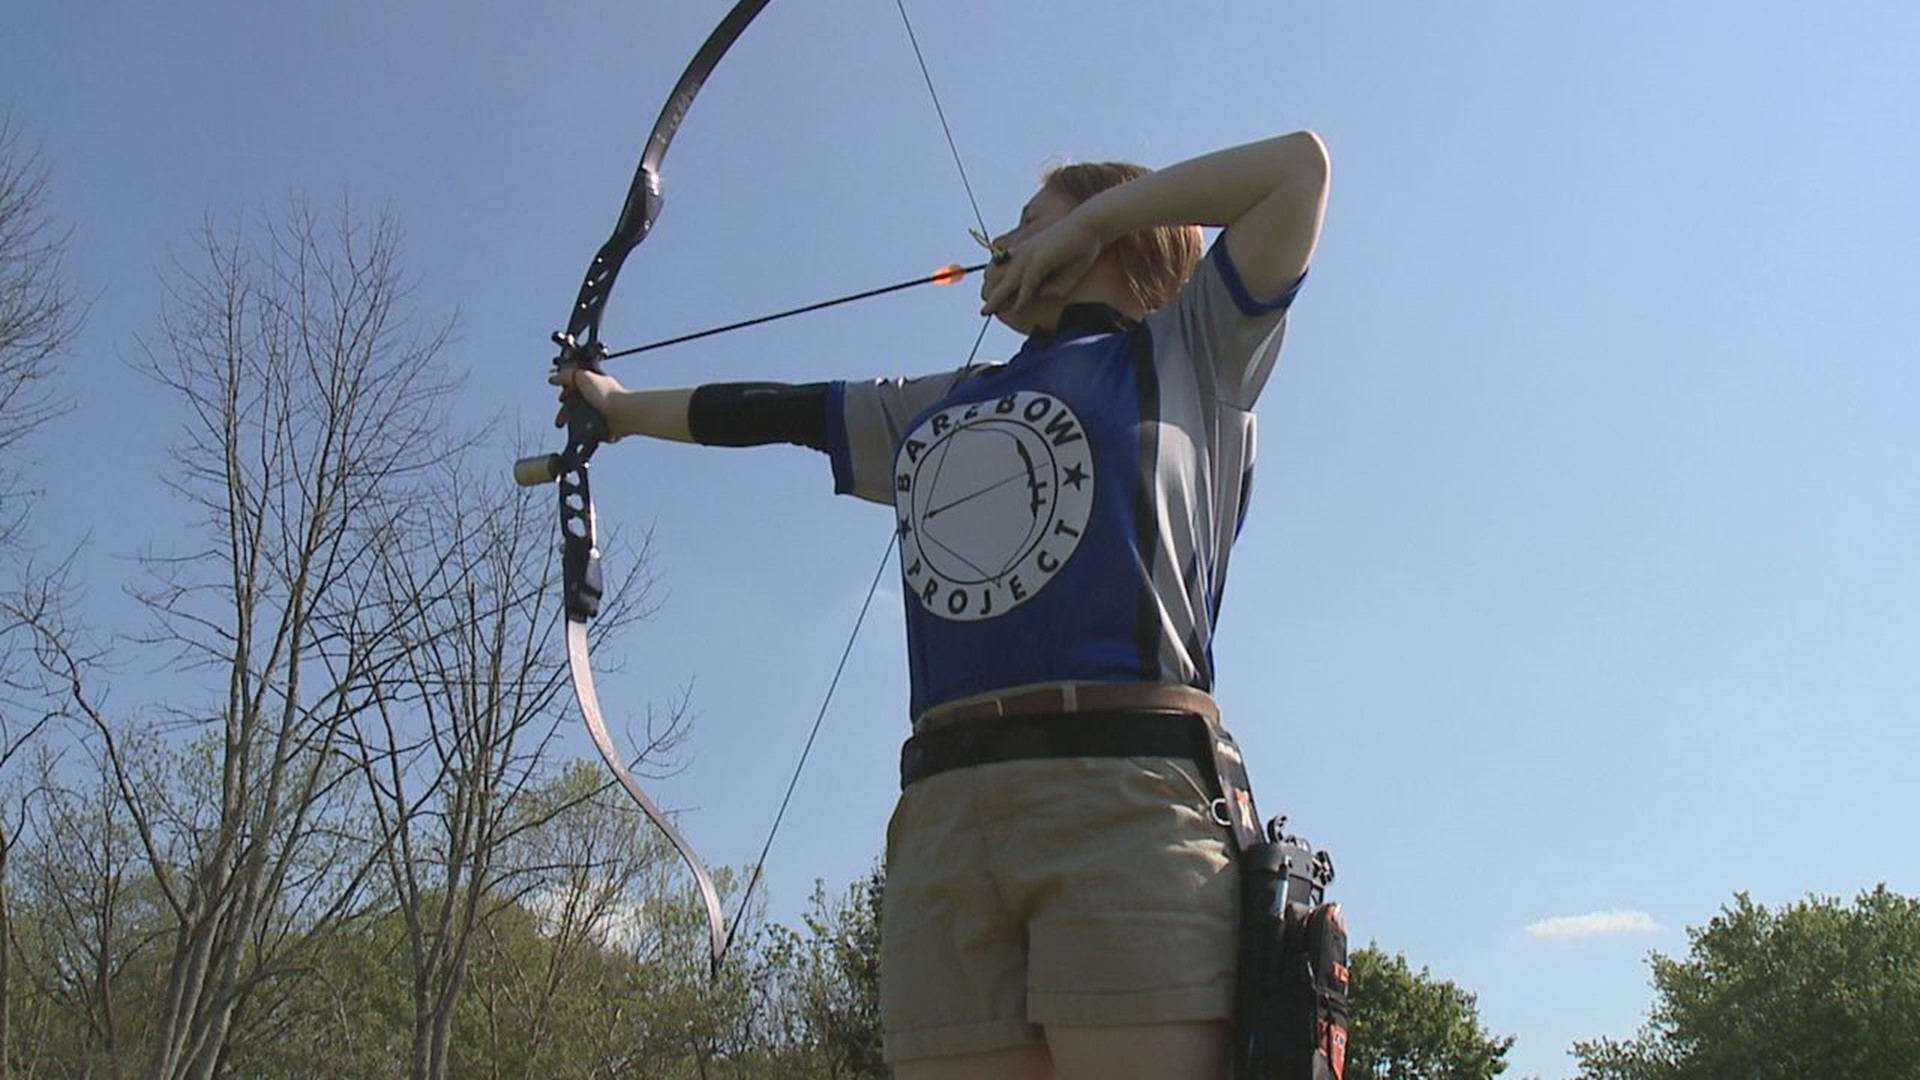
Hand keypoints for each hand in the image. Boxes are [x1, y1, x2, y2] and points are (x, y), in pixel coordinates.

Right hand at [550, 365, 628, 437]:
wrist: (622, 414)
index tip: (561, 398)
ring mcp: (602, 410)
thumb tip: (554, 378)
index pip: (575, 385)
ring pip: (582, 416)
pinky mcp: (605, 424)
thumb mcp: (583, 377)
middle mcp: (599, 395)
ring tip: (567, 427)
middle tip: (561, 418)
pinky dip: (586, 430)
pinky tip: (583, 430)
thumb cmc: (607, 395)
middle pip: (577, 403)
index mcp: (595, 382)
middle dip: (566, 411)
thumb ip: (567, 376)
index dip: (566, 391)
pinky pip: (592, 427)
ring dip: (573, 422)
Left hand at [979, 211, 1103, 320]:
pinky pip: (1027, 283)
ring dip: (998, 299)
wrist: (1091, 226)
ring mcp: (1030, 254)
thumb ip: (1053, 285)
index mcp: (1029, 251)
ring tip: (988, 312)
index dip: (1001, 290)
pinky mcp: (1039, 259)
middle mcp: (1025, 252)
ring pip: (1009, 282)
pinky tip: (1014, 309)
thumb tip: (1039, 295)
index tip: (995, 304)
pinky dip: (1021, 297)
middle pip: (1004, 278)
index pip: (1010, 274)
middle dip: (993, 296)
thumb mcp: (1066, 272)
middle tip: (983, 311)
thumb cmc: (1081, 246)